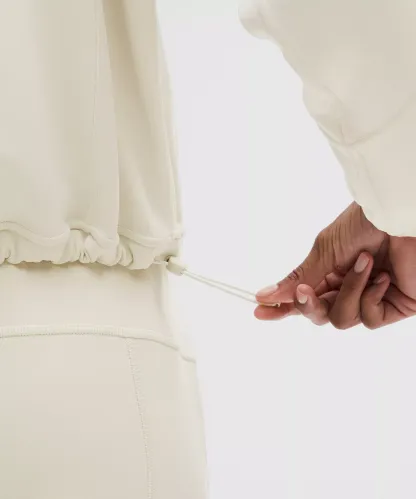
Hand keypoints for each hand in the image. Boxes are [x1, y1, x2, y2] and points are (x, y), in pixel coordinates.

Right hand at [255, 202, 415, 328]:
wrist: (404, 218)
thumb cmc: (366, 223)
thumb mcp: (325, 249)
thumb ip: (300, 277)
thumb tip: (266, 295)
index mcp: (329, 270)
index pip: (301, 295)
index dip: (280, 306)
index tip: (259, 310)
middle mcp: (347, 286)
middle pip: (318, 314)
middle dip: (309, 304)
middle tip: (304, 292)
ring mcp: (369, 298)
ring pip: (342, 319)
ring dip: (350, 291)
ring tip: (366, 263)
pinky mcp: (393, 307)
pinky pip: (370, 319)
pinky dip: (371, 297)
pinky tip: (383, 277)